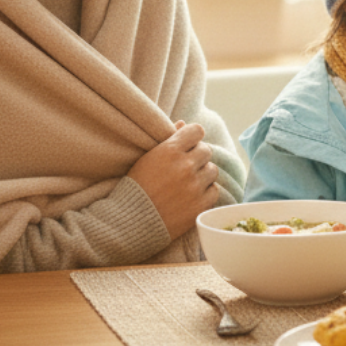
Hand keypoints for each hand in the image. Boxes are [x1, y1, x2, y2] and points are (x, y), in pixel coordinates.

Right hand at [129, 121, 219, 238]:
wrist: (131, 222)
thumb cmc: (136, 187)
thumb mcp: (147, 158)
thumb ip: (168, 140)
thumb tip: (183, 124)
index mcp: (170, 150)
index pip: (197, 131)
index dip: (193, 138)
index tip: (188, 146)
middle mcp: (185, 166)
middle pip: (206, 151)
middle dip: (197, 158)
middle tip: (185, 168)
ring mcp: (194, 186)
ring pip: (212, 170)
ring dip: (203, 175)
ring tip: (188, 183)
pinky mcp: (200, 204)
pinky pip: (214, 190)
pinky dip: (206, 193)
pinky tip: (192, 196)